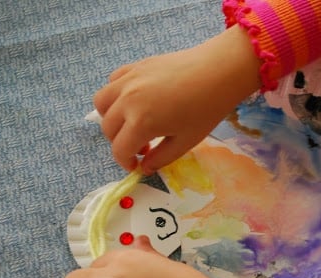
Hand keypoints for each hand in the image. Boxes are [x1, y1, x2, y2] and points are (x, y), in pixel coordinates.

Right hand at [93, 25, 260, 174]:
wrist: (218, 72)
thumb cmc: (206, 109)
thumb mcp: (185, 142)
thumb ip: (161, 158)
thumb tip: (145, 167)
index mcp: (140, 123)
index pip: (120, 150)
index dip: (126, 162)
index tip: (137, 165)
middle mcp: (127, 101)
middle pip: (108, 129)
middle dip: (121, 143)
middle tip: (142, 147)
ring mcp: (128, 80)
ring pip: (101, 103)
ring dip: (111, 118)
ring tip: (131, 123)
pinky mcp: (134, 66)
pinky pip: (112, 82)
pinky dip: (116, 95)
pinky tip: (135, 100)